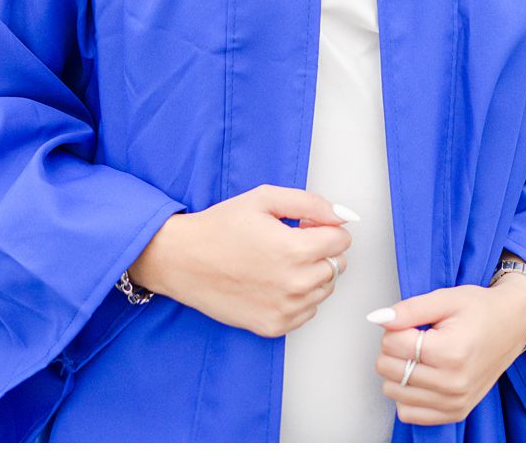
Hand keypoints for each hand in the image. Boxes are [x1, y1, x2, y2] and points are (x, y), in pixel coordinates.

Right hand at [127, 184, 354, 338]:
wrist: (182, 261)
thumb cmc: (220, 227)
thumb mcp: (266, 199)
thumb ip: (311, 204)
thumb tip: (343, 216)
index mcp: (295, 250)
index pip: (342, 241)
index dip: (326, 227)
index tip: (306, 226)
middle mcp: (293, 285)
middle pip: (338, 266)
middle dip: (322, 251)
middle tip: (291, 242)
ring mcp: (283, 310)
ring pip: (325, 289)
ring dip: (312, 274)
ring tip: (280, 262)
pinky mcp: (273, 327)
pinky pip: (308, 311)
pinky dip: (299, 297)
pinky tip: (274, 282)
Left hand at [369, 278, 525, 425]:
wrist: (512, 325)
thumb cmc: (481, 310)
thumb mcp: (447, 298)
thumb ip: (409, 309)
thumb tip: (378, 319)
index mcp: (451, 352)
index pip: (393, 344)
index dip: (395, 327)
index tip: (412, 322)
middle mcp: (453, 382)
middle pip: (388, 369)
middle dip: (394, 348)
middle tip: (416, 336)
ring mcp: (455, 401)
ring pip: (393, 392)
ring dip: (398, 371)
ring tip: (421, 355)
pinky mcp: (455, 413)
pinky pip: (408, 413)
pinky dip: (407, 395)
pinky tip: (422, 376)